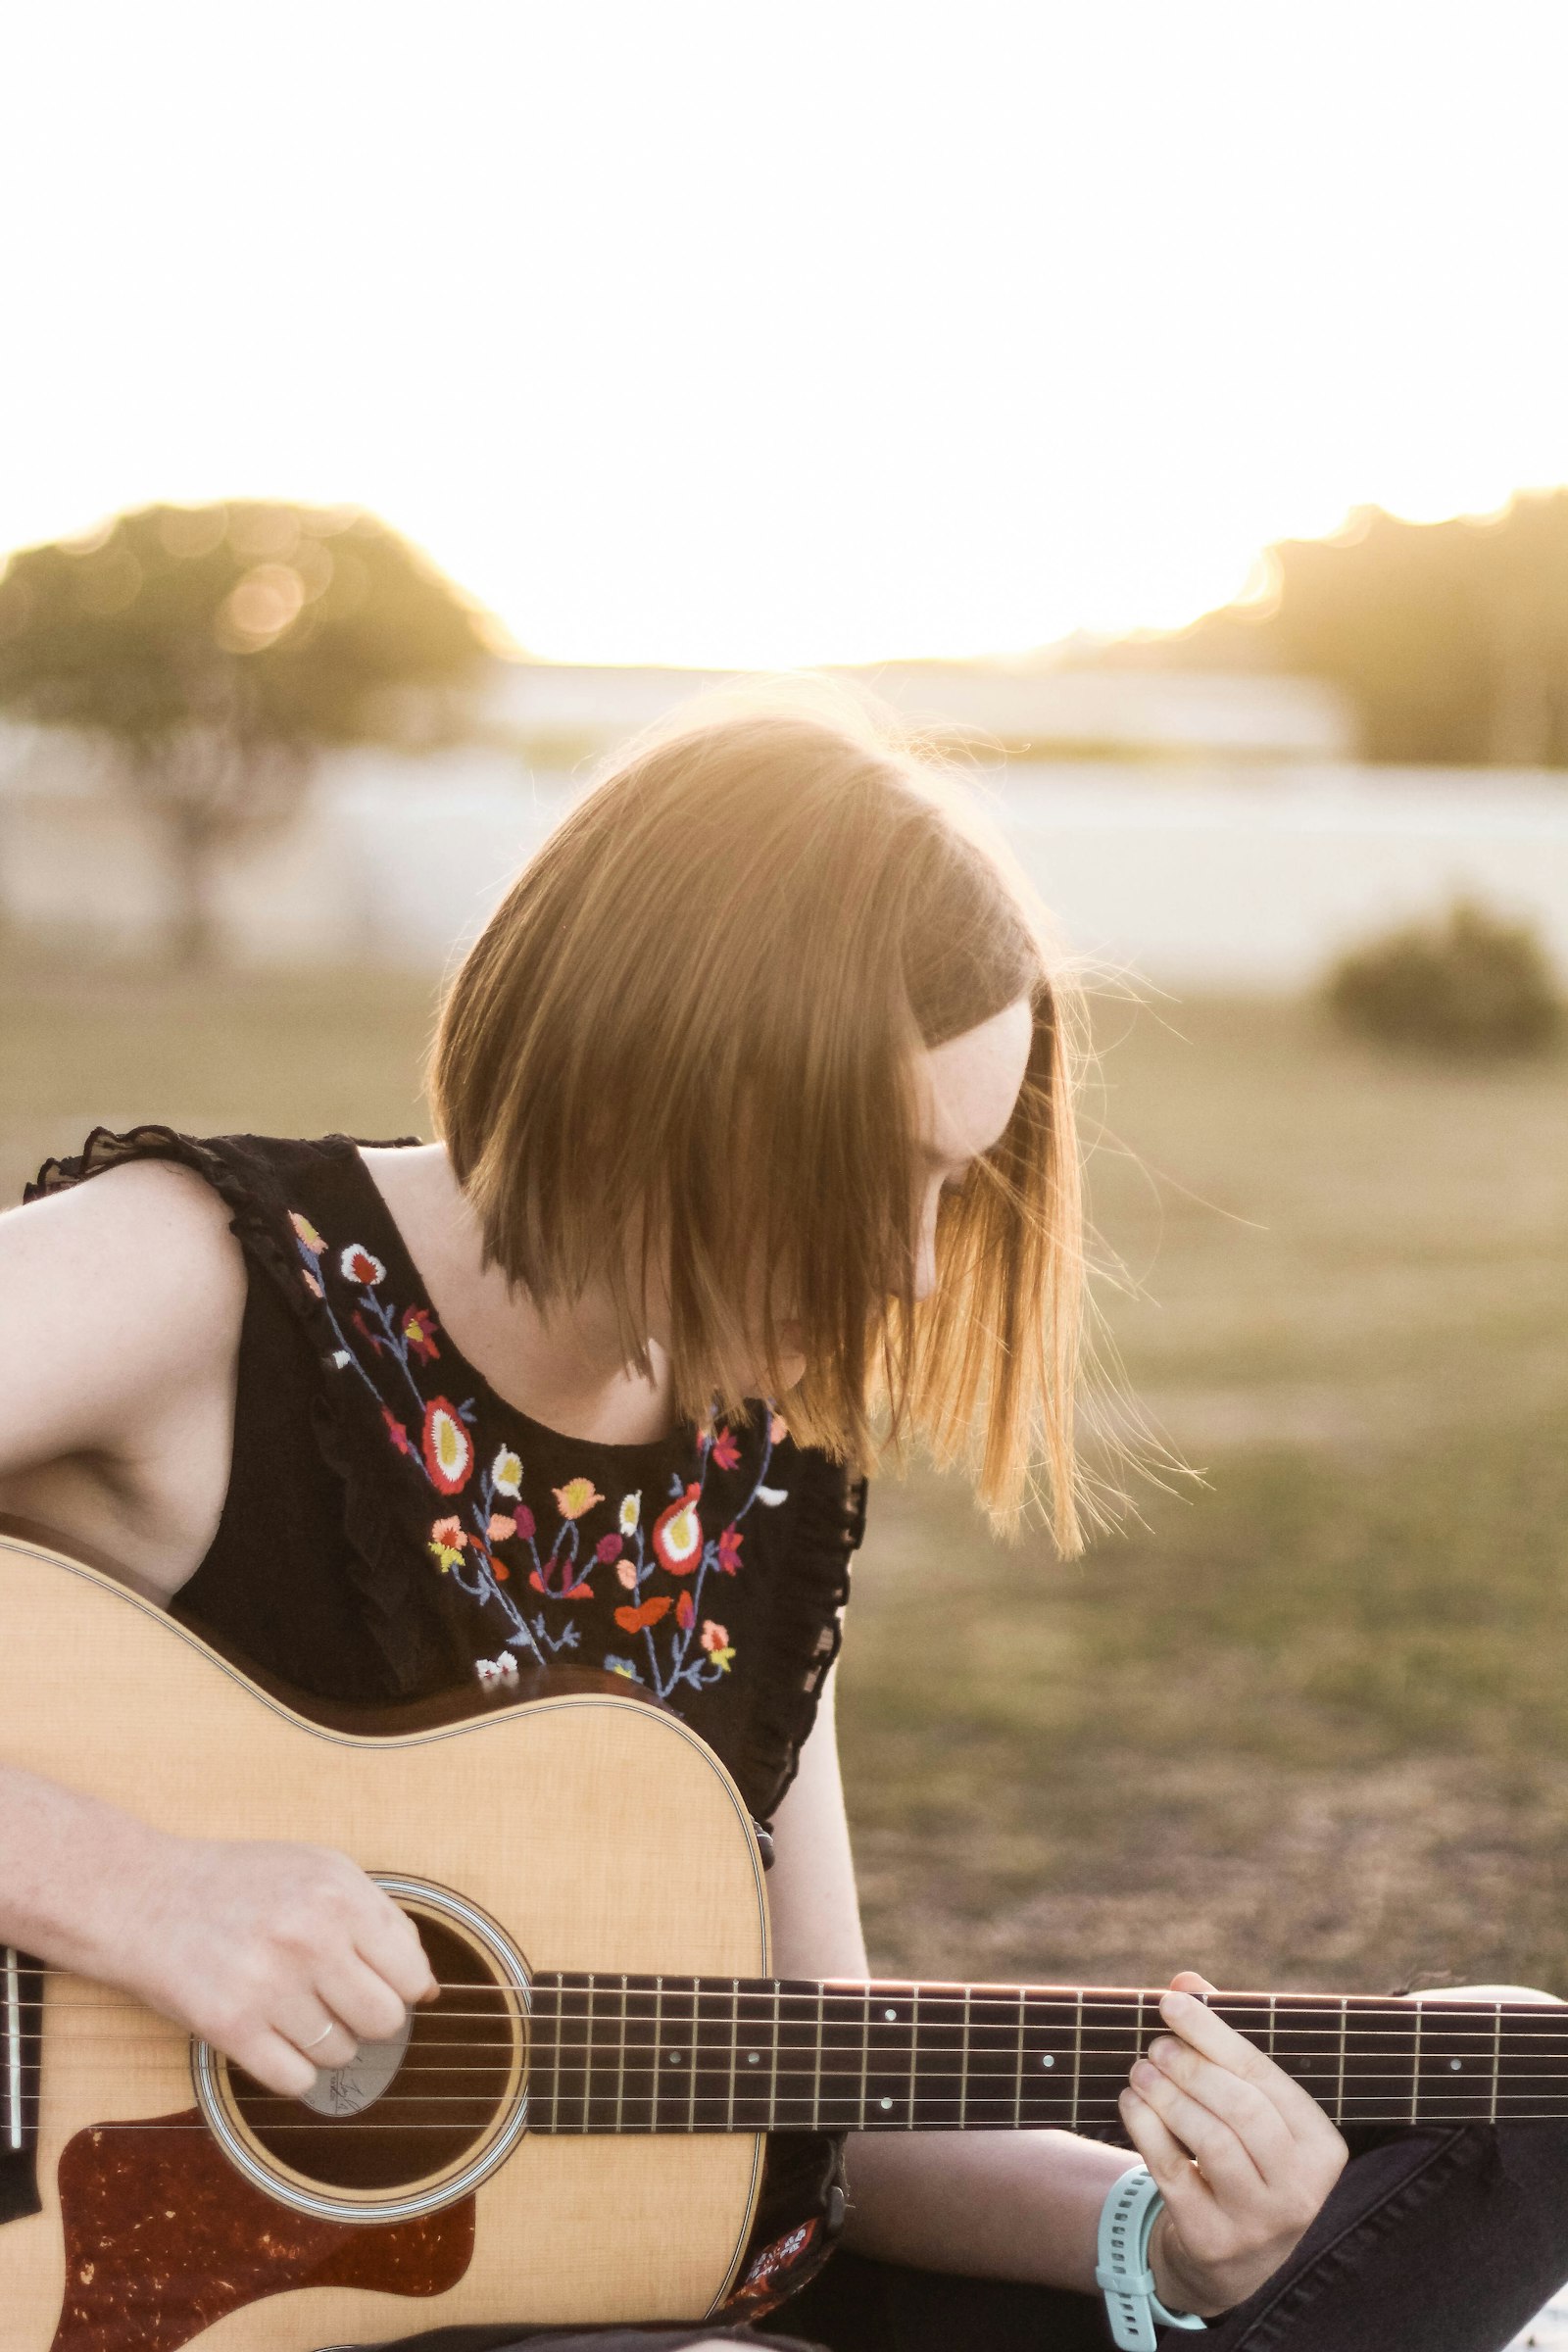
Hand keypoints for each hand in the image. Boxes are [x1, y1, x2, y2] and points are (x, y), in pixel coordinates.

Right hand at [102, 1830, 438, 2097]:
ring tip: (292, 2008)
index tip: (376, 1982)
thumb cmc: (239, 1884)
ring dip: (325, 2042)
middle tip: (335, 1999)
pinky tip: (271, 2036)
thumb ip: (380, 1918)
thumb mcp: (319, 1870)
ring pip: (341, 2054)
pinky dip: (291, 2070)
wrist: (142, 1897)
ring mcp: (270, 1985)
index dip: (400, 1987)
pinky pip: (295, 2081)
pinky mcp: (230, 2027)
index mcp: (340, 1893)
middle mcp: (310, 1937)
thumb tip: (428, 1987)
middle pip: (385, 2021)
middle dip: (367, 2018)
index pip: (413, 1975)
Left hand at [1117, 1970, 1348, 2318]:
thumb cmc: (1244, 2156)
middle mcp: (1301, 2189)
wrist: (1233, 2258)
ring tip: (1139, 2070)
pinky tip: (1131, 2103)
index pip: (1264, 2076)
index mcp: (1322, 2146)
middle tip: (1155, 2044)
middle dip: (1190, 2067)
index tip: (1171, 2001)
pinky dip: (1146, 2129)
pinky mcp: (1215, 2242)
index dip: (1213, 2033)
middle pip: (1241, 2109)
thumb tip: (1184, 1981)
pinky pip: (1174, 2175)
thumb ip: (1220, 2043)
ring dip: (1166, 2095)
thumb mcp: (1248, 2106)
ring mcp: (1260, 2222)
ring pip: (1210, 2142)